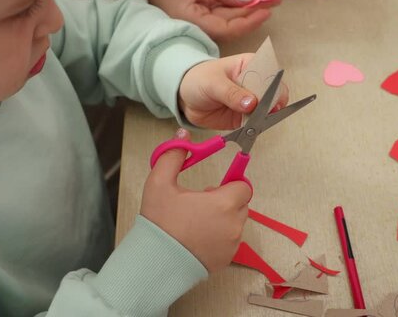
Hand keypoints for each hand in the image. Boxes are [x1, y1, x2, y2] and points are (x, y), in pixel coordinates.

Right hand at [122, 0, 280, 40]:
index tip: (267, 9)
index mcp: (190, 19)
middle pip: (229, 24)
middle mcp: (192, 22)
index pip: (226, 29)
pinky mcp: (193, 7)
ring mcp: (193, 15)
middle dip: (253, 11)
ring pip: (225, 16)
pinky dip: (232, 0)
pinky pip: (217, 7)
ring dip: (245, 6)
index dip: (249, 21)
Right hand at [140, 128, 250, 271]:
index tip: (212, 188)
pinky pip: (229, 242)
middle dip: (225, 201)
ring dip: (222, 219)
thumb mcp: (160, 183)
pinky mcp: (226, 260)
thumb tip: (183, 135)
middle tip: (199, 203)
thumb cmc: (159, 224)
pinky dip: (218, 238)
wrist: (154, 262)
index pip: (243, 186)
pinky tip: (196, 238)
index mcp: (224, 203)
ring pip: (235, 224)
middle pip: (240, 204)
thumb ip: (174, 155)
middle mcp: (234, 225)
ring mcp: (231, 245)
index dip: (229, 184)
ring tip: (196, 221)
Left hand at [178, 54, 289, 129]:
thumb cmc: (199, 79)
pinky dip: (255, 128)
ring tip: (254, 123)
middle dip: (271, 105)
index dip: (275, 86)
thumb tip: (251, 103)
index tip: (270, 98)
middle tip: (261, 113)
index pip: (272, 74)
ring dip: (264, 119)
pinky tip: (249, 129)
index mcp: (252, 65)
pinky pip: (256, 124)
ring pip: (268, 111)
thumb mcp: (213, 83)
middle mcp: (256, 83)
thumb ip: (231, 93)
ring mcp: (253, 101)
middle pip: (275, 94)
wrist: (186, 97)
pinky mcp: (247, 117)